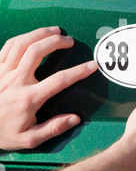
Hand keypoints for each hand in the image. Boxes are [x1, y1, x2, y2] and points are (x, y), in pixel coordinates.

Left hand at [0, 27, 97, 150]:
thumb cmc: (3, 133)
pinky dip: (24, 37)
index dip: (79, 72)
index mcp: (28, 99)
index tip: (92, 66)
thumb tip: (75, 119)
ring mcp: (3, 72)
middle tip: (69, 41)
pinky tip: (34, 36)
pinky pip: (9, 45)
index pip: (59, 80)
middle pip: (37, 51)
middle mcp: (16, 81)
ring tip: (55, 31)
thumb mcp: (30, 139)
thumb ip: (53, 128)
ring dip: (40, 33)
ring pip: (22, 43)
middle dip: (56, 42)